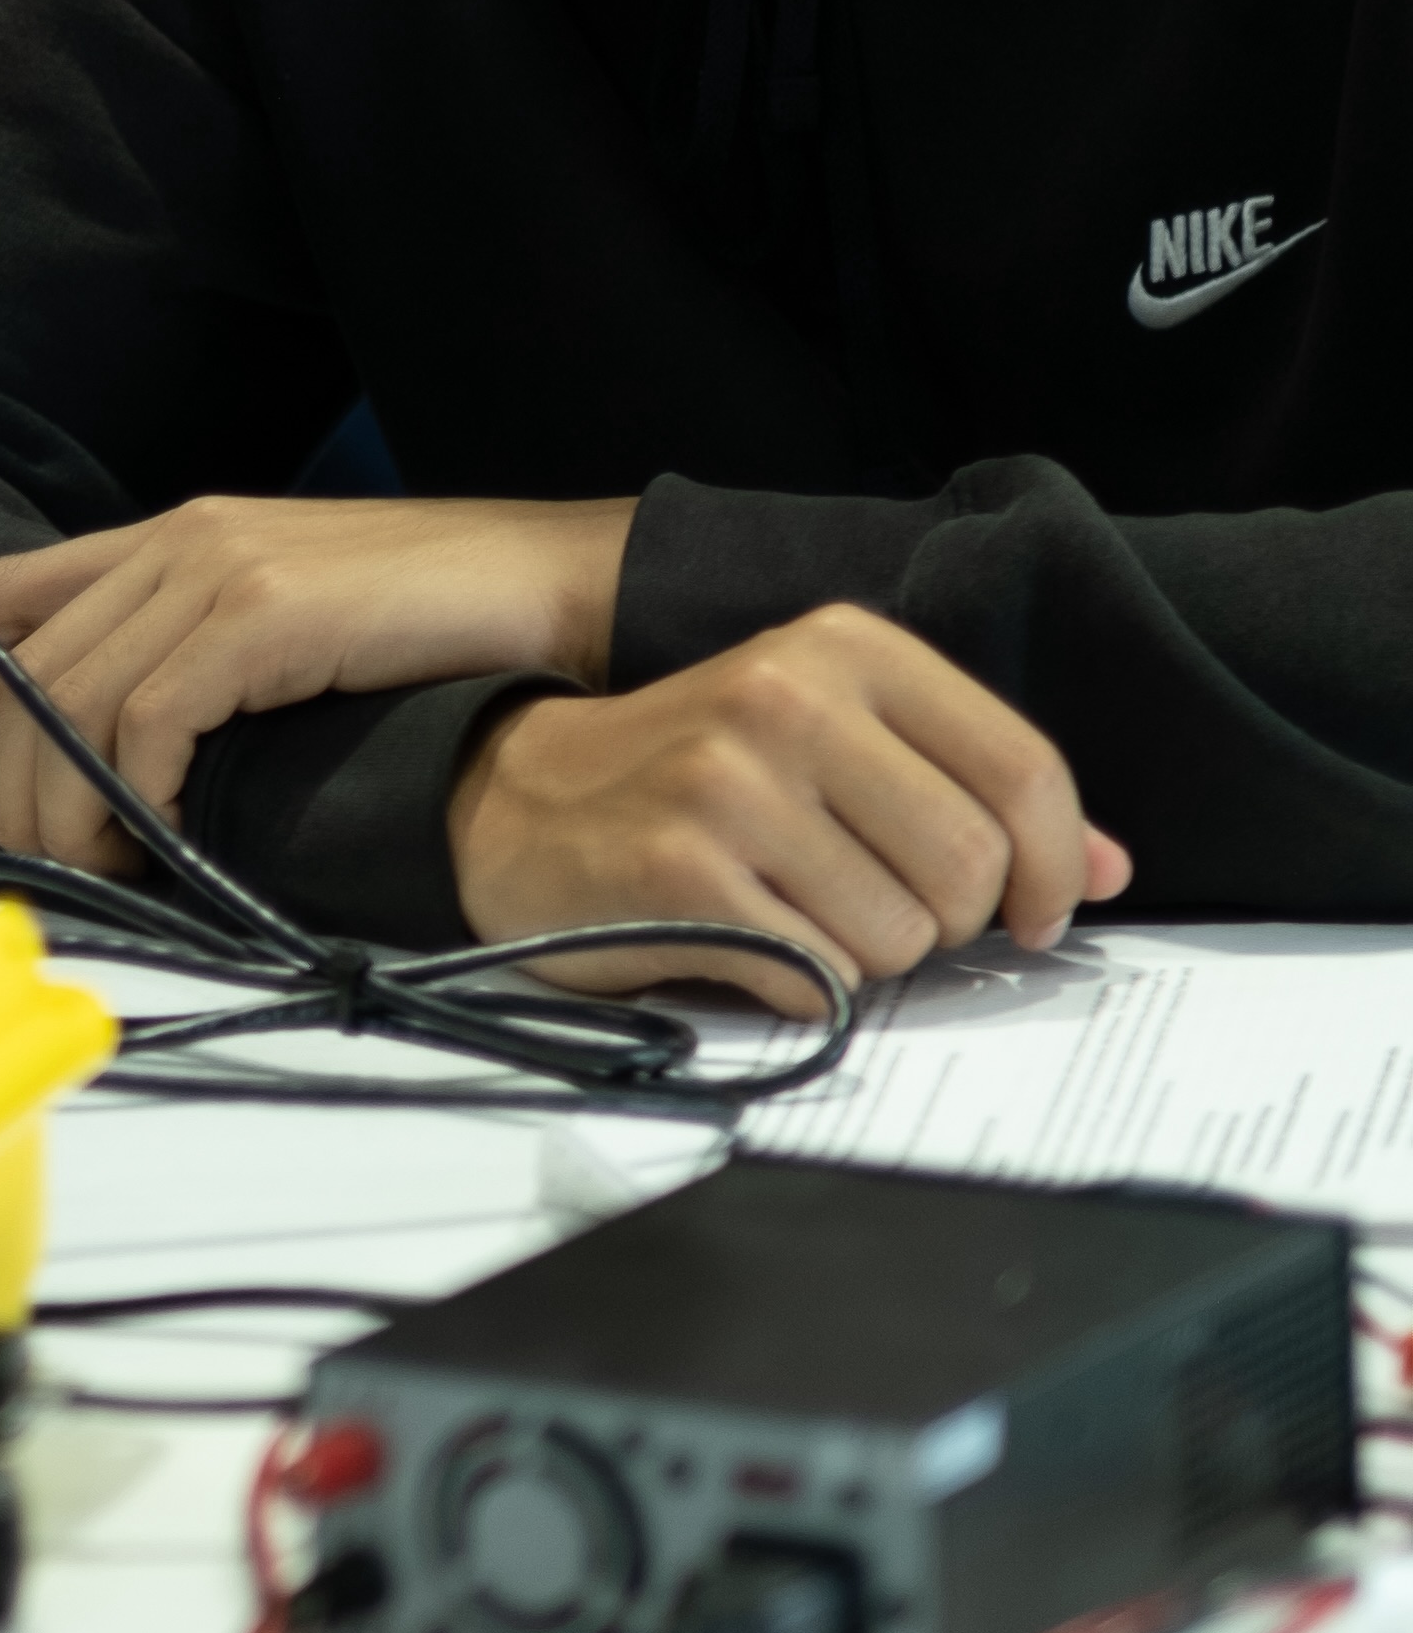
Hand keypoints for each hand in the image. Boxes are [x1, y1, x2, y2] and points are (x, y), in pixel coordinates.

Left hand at [0, 497, 636, 870]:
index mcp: (172, 537)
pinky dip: (138, 793)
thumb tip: (128, 770)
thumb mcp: (287, 631)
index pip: (4, 593)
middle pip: (26, 668)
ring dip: (67, 809)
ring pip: (73, 703)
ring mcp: (220, 567)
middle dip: (10, 782)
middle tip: (41, 866)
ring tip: (102, 874)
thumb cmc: (435, 629)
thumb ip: (202, 664)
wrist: (553, 588)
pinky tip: (165, 843)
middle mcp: (179, 539)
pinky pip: (151, 719)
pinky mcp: (265, 612)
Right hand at [449, 607, 1131, 1002]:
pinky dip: (806, 985)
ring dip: (870, 957)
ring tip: (804, 918)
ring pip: (899, 933)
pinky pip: (819, 974)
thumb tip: (1109, 871)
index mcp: (846, 647)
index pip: (1021, 767)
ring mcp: (730, 782)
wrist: (523, 800)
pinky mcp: (681, 869)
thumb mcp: (839, 741)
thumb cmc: (702, 777)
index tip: (1040, 914)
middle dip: (948, 921)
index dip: (1056, 866)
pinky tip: (757, 941)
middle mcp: (788, 697)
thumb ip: (972, 791)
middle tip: (891, 914)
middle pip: (969, 864)